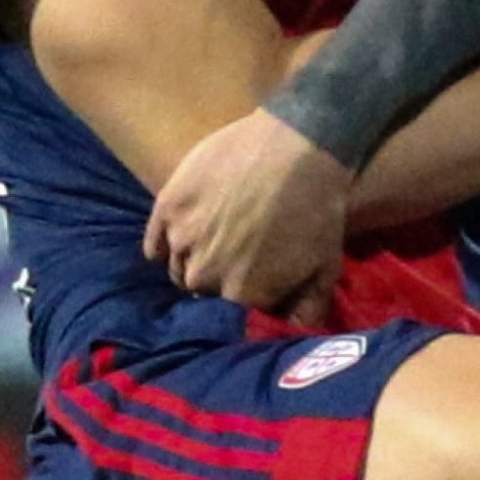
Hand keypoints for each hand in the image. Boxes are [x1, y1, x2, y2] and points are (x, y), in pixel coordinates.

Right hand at [144, 109, 352, 324]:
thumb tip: (293, 334)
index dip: (242, 301)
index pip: (230, 317)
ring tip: (214, 238)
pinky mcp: (167, 205)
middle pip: (201, 291)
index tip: (252, 286)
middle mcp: (204, 274)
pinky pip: (153, 242)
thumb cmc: (319, 207)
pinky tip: (184, 231)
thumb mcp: (326, 265)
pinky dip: (164, 242)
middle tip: (235, 255)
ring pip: (177, 266)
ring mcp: (181, 238)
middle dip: (216, 280)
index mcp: (241, 294)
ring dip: (192, 259)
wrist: (300, 145)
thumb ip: (307, 309)